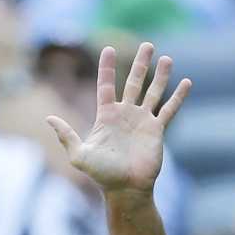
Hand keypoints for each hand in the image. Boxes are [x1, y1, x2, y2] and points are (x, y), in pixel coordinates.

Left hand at [46, 43, 191, 196]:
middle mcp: (125, 115)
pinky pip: (169, 110)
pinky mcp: (156, 131)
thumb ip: (66, 135)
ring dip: (161, 75)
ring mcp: (142, 121)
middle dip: (141, 63)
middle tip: (147, 45)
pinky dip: (178, 97)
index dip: (107, 68)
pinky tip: (187, 82)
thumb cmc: (102, 175)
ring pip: (153, 92)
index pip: (107, 86)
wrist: (126, 190)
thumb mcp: (79, 155)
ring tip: (167, 58)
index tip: (108, 48)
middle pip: (134, 82)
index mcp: (107, 116)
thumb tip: (48, 118)